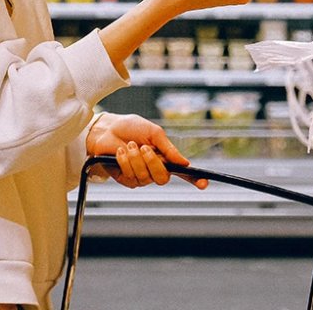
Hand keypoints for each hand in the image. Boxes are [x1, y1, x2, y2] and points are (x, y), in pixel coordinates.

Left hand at [85, 113, 207, 188]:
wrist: (107, 129)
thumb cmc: (131, 128)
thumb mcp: (154, 133)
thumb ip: (169, 148)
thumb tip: (185, 162)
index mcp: (166, 158)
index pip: (183, 172)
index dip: (195, 179)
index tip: (205, 184)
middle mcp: (155, 169)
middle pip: (163, 178)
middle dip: (153, 163)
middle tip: (144, 148)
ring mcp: (141, 176)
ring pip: (145, 177)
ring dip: (136, 159)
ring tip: (129, 145)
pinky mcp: (126, 179)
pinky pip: (131, 177)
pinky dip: (126, 162)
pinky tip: (120, 152)